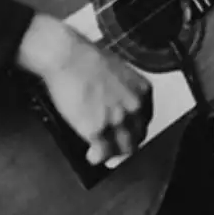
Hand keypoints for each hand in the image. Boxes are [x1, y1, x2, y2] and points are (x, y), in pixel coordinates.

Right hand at [15, 13, 151, 164]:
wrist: (68, 57)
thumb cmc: (86, 57)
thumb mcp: (118, 71)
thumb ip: (123, 89)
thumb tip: (116, 100)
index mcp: (143, 91)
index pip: (145, 119)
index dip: (135, 128)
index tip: (128, 131)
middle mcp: (135, 107)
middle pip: (138, 136)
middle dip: (127, 142)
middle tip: (117, 147)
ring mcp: (118, 120)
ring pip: (125, 148)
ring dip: (114, 154)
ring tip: (105, 155)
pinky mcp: (97, 129)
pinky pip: (103, 153)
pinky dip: (98, 158)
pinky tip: (92, 157)